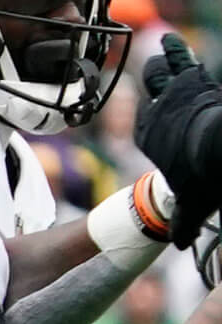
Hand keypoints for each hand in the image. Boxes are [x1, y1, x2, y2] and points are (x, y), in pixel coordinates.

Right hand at [139, 35, 221, 246]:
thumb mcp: (193, 208)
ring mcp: (174, 97)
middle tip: (156, 76)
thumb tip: (180, 244)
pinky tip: (174, 45)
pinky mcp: (194, 81)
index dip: (150, 119)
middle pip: (148, 92)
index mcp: (148, 140)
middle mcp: (155, 115)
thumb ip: (184, 224)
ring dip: (163, 62)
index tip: (154, 116)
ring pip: (160, 71)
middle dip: (154, 82)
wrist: (220, 151)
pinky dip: (177, 51)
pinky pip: (181, 60)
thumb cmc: (203, 179)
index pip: (143, 123)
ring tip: (165, 51)